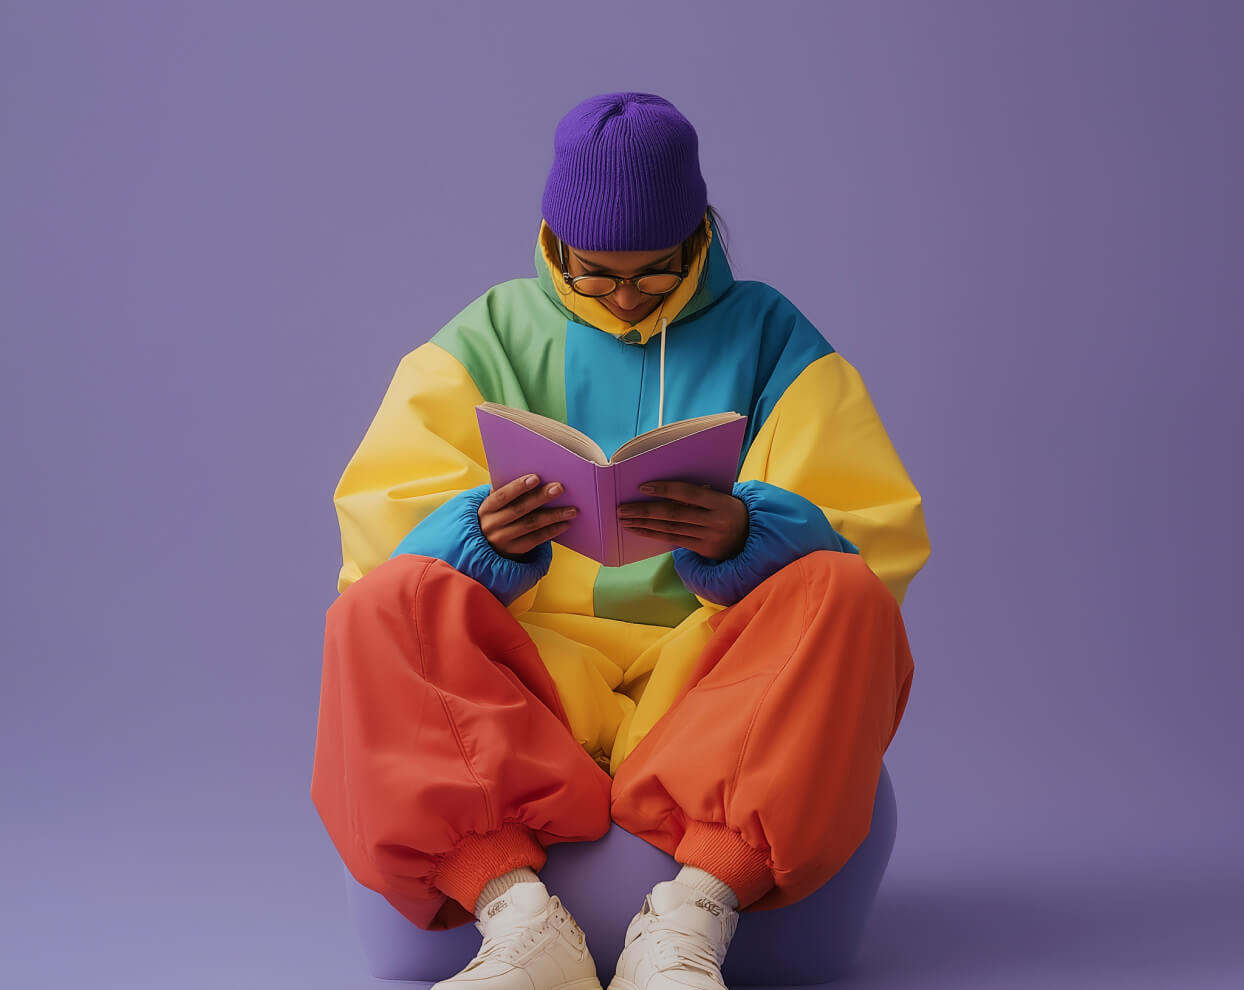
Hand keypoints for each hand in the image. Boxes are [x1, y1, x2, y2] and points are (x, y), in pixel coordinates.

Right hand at [478, 474, 577, 560]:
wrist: (484, 547)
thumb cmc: (495, 517)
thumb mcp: (493, 506)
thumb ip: (507, 493)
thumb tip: (533, 478)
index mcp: (486, 509)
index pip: (502, 496)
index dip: (518, 487)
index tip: (536, 477)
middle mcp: (492, 525)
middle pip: (519, 509)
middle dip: (540, 497)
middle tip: (559, 488)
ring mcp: (502, 539)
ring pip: (531, 525)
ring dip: (553, 516)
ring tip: (571, 509)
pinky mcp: (514, 551)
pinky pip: (535, 539)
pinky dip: (551, 531)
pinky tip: (564, 524)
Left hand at [618, 481, 748, 560]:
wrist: (753, 536)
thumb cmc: (730, 509)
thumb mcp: (722, 497)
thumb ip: (699, 493)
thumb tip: (663, 489)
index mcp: (721, 503)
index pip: (689, 493)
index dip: (665, 489)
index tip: (642, 487)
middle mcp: (715, 522)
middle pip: (674, 514)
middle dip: (645, 511)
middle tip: (622, 508)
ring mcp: (709, 538)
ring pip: (670, 530)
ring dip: (644, 525)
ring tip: (624, 519)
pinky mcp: (704, 550)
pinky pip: (674, 541)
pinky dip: (654, 535)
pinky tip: (639, 530)